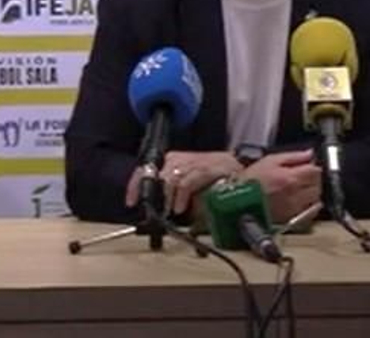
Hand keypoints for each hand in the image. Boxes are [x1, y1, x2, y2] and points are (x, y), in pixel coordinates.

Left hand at [125, 151, 241, 215]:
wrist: (238, 170)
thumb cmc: (212, 179)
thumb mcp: (187, 185)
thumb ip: (172, 194)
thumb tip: (158, 209)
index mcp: (172, 160)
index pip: (147, 169)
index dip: (135, 185)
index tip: (130, 201)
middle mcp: (179, 159)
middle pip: (154, 172)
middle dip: (149, 192)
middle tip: (148, 207)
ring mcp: (192, 162)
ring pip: (169, 178)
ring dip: (166, 197)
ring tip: (168, 210)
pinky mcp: (204, 169)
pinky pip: (185, 183)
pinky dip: (180, 197)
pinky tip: (179, 207)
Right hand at [240, 150, 321, 223]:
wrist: (237, 201)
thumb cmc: (250, 181)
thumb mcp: (270, 160)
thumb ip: (293, 156)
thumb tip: (309, 153)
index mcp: (290, 178)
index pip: (316, 171)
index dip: (312, 166)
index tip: (307, 165)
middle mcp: (295, 195)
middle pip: (317, 186)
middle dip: (313, 179)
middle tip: (303, 176)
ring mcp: (293, 209)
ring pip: (315, 200)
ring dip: (311, 193)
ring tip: (299, 189)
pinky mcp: (290, 220)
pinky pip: (309, 214)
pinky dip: (308, 207)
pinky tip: (299, 202)